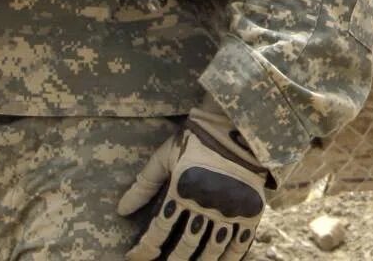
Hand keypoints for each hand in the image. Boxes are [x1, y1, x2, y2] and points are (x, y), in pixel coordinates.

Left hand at [117, 99, 272, 260]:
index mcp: (183, 190)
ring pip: (212, 249)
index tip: (135, 256)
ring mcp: (230, 209)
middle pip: (185, 246)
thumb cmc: (196, 137)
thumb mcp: (166, 155)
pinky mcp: (251, 210)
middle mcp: (206, 203)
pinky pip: (240, 243)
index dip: (144, 249)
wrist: (239, 124)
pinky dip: (230, 258)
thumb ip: (144, 183)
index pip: (159, 230)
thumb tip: (121, 210)